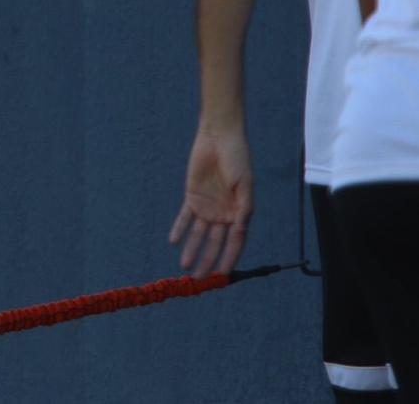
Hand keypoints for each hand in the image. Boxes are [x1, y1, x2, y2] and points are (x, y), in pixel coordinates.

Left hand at [168, 127, 252, 275]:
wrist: (219, 138)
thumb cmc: (237, 159)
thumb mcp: (244, 184)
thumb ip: (243, 209)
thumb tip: (239, 230)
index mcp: (240, 213)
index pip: (234, 243)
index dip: (229, 259)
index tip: (221, 276)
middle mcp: (224, 214)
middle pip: (215, 243)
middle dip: (207, 261)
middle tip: (198, 279)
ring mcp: (208, 206)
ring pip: (198, 234)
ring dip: (192, 249)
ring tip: (185, 267)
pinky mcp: (193, 197)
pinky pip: (185, 217)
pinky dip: (180, 229)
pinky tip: (174, 242)